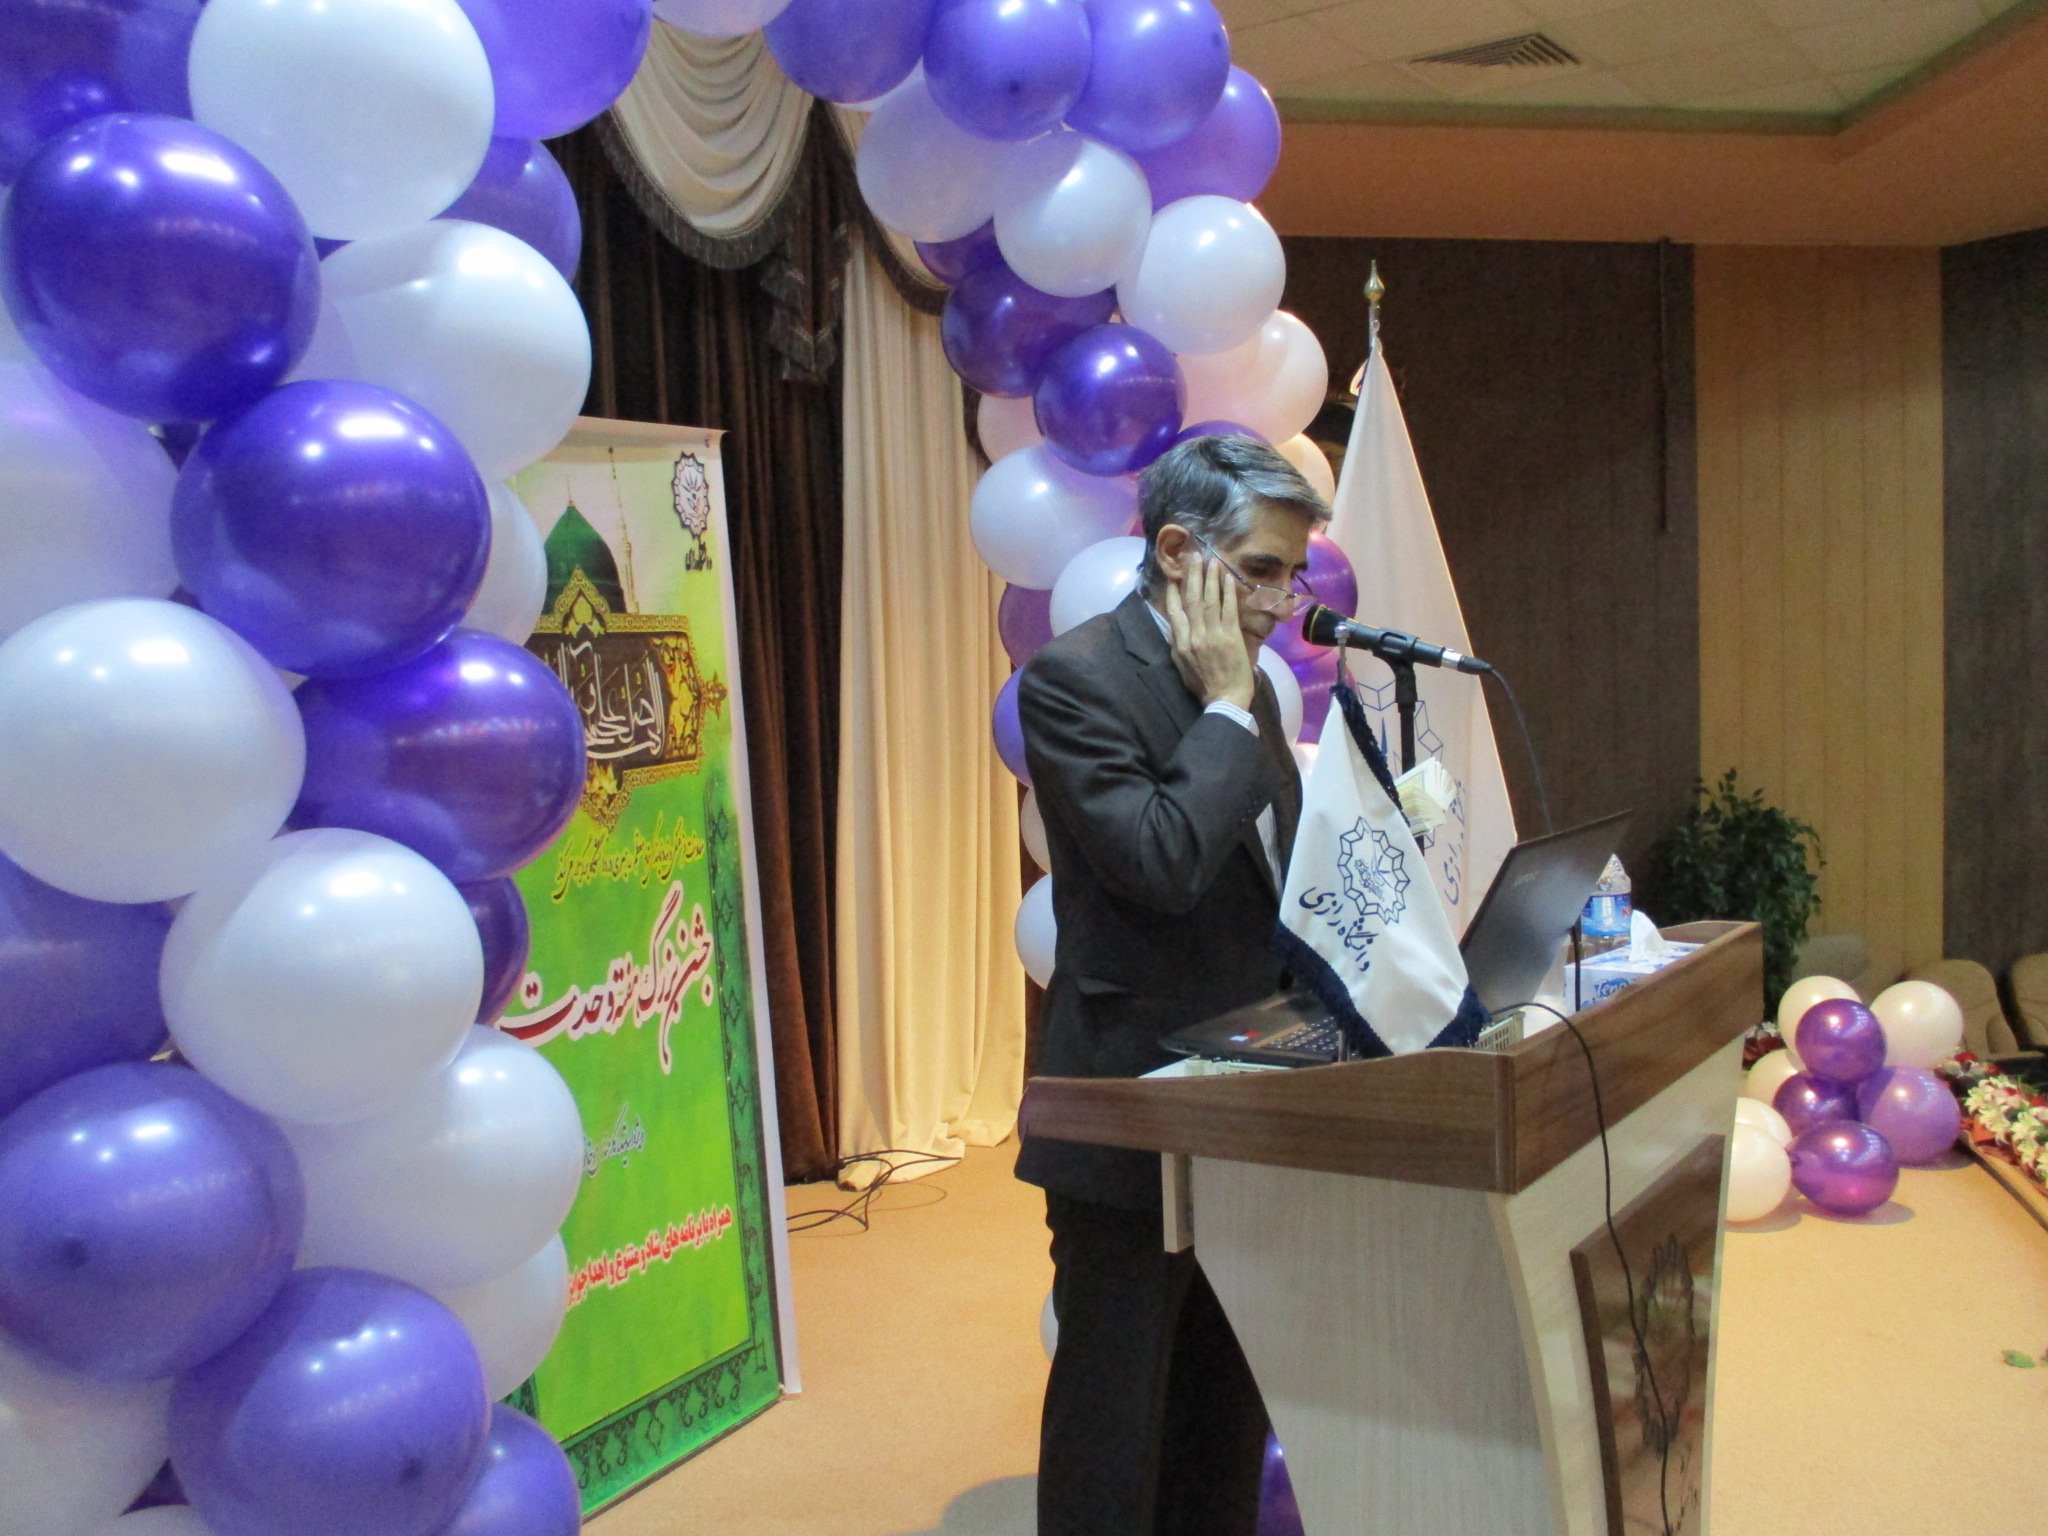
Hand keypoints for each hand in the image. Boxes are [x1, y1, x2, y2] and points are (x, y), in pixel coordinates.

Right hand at [1163, 556, 1255, 710]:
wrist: (1224, 700)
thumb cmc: (1204, 686)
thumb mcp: (1182, 666)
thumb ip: (1178, 645)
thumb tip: (1176, 627)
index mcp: (1180, 643)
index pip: (1174, 611)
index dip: (1173, 591)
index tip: (1174, 575)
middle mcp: (1194, 636)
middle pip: (1191, 599)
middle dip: (1192, 576)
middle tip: (1193, 556)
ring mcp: (1212, 634)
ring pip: (1209, 600)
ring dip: (1210, 578)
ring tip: (1211, 560)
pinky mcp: (1230, 636)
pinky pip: (1228, 609)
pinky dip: (1227, 592)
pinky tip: (1227, 577)